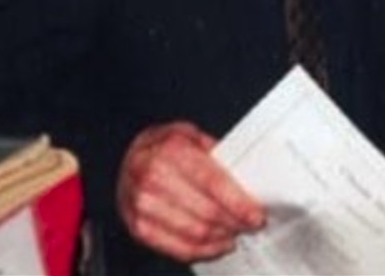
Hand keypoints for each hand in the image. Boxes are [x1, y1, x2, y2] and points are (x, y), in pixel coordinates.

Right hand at [117, 121, 265, 262]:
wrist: (128, 158)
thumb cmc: (162, 146)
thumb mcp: (190, 134)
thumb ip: (216, 153)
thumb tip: (245, 176)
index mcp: (170, 150)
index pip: (212, 182)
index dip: (238, 202)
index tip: (256, 214)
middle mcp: (153, 176)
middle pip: (207, 212)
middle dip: (234, 222)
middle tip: (250, 224)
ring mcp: (143, 205)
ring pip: (196, 233)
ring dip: (222, 238)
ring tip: (235, 232)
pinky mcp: (139, 227)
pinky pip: (179, 249)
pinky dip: (204, 251)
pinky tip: (217, 244)